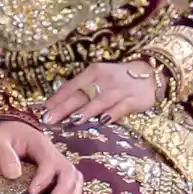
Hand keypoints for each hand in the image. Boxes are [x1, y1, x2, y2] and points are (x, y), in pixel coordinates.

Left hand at [0, 119, 82, 193]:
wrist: (2, 129)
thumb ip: (4, 155)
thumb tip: (14, 175)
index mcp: (39, 144)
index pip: (48, 161)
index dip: (43, 178)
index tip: (32, 193)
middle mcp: (51, 153)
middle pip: (67, 169)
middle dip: (65, 187)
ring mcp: (54, 162)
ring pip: (72, 175)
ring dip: (74, 192)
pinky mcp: (53, 172)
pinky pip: (68, 181)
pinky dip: (71, 193)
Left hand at [41, 60, 157, 125]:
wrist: (149, 73)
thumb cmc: (118, 79)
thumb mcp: (99, 78)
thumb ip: (83, 91)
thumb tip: (58, 106)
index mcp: (93, 72)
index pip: (71, 86)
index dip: (56, 98)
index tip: (42, 110)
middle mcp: (104, 79)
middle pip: (81, 95)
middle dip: (64, 108)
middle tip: (48, 119)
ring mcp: (119, 89)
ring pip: (99, 101)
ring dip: (86, 111)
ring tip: (72, 121)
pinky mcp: (133, 99)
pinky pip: (120, 107)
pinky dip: (112, 114)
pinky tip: (102, 121)